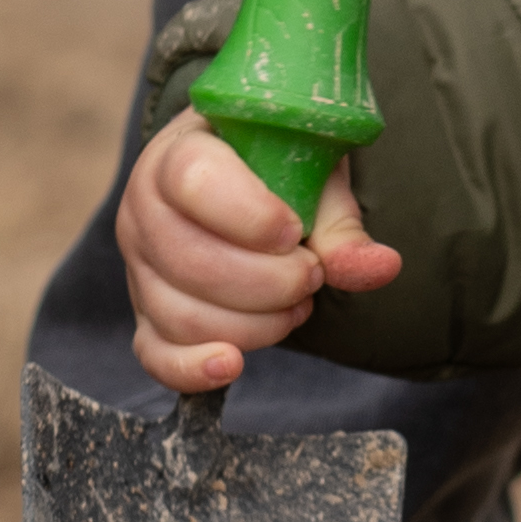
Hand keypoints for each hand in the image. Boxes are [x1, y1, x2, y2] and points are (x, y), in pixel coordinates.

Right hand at [116, 108, 405, 393]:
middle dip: (269, 282)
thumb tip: (381, 268)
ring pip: (182, 315)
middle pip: (192, 262)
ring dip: (255, 323)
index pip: (194, 180)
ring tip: (296, 304)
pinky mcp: (147, 315)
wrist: (244, 178)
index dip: (249, 213)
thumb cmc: (275, 168)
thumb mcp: (311, 175)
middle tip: (312, 273)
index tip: (294, 231)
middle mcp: (144, 210)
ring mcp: (139, 267)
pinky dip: (194, 368)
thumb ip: (340, 223)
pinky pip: (156, 354)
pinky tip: (232, 364)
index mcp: (178, 153)